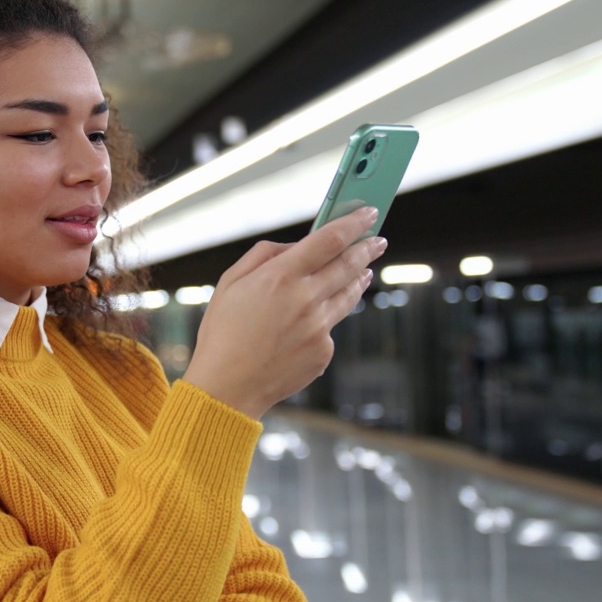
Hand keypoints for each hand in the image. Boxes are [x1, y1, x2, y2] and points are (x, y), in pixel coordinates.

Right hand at [181, 206, 387, 418]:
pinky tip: (309, 323)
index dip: (353, 222)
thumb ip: (264, 255)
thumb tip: (297, 246)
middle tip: (378, 239)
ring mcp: (319, 327)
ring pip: (348, 295)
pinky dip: (324, 319)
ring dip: (359, 278)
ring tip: (364, 270)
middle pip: (349, 264)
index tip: (368, 213)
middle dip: (367, 248)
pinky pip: (330, 327)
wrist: (227, 387)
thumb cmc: (223, 333)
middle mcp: (306, 299)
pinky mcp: (323, 351)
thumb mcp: (230, 282)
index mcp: (281, 276)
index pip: (330, 239)